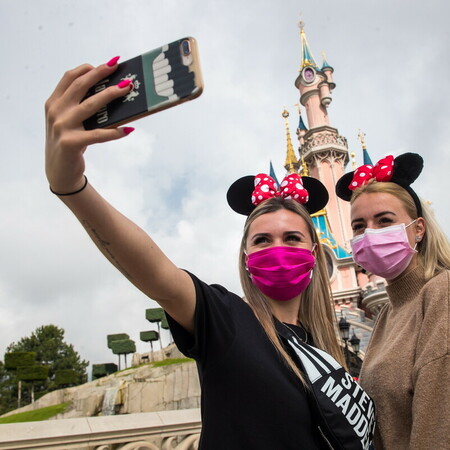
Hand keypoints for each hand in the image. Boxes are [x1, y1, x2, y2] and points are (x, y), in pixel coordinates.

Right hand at [45, 58, 133, 193]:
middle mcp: (55, 112)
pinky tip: (128, 129)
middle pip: (80, 86)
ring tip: (127, 89)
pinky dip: (114, 132)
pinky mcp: (71, 143)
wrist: (59, 172)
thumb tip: (111, 93)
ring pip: (90, 105)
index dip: (88, 68)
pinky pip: (98, 134)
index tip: (108, 64)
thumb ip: (81, 107)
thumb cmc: (70, 143)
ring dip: (110, 95)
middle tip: (119, 68)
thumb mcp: (70, 122)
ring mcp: (62, 127)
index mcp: (54, 103)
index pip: (70, 78)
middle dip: (101, 74)